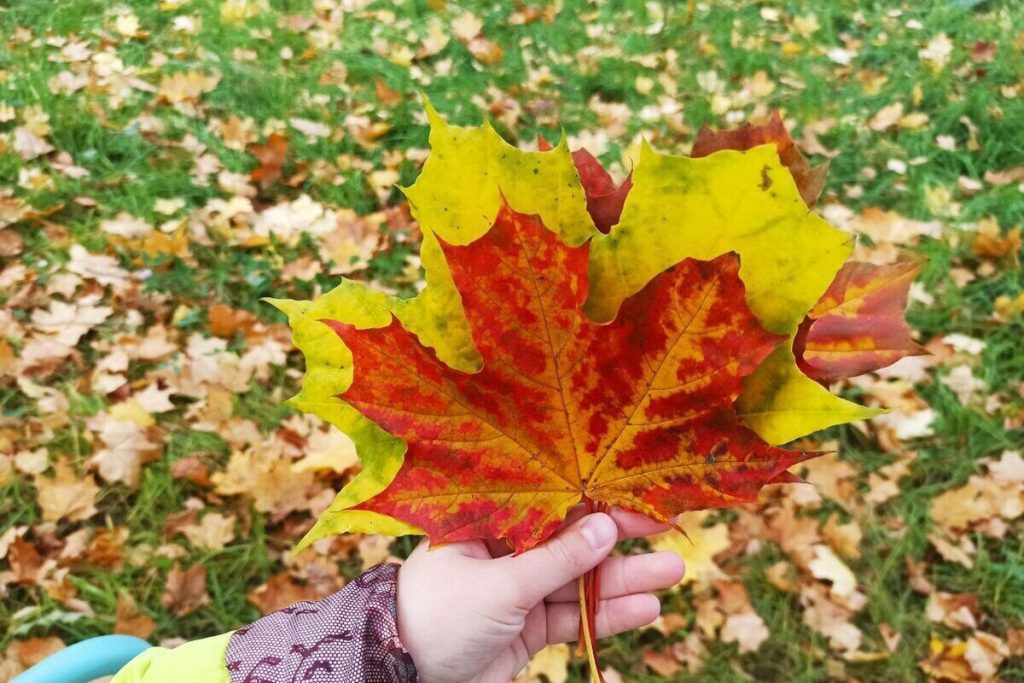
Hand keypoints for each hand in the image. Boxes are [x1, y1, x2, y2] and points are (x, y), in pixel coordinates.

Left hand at [396, 509, 684, 682]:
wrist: (401, 678)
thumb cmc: (437, 616)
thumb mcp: (500, 584)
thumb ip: (557, 560)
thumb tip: (607, 527)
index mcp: (491, 524)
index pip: (554, 506)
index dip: (598, 504)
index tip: (641, 501)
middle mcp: (507, 552)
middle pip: (573, 543)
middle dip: (620, 542)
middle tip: (669, 533)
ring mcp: (519, 591)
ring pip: (580, 582)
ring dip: (623, 581)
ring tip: (671, 573)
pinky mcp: (527, 627)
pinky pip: (574, 616)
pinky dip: (606, 615)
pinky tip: (643, 609)